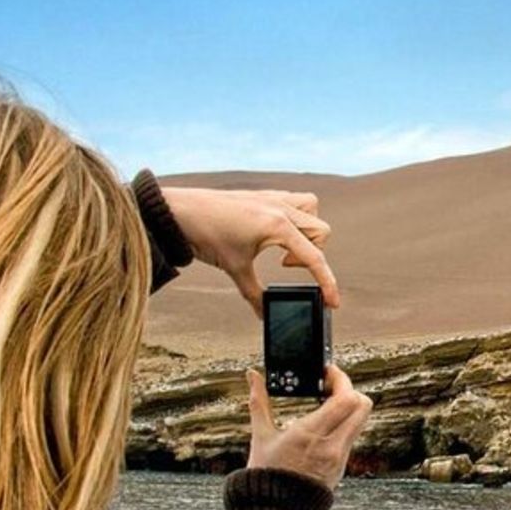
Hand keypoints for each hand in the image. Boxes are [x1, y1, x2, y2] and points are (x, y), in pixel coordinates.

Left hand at [161, 185, 339, 317]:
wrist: (177, 210)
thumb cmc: (204, 234)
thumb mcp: (234, 269)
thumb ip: (254, 295)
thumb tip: (265, 315)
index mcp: (277, 225)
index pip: (314, 257)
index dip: (327, 283)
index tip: (333, 302)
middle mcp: (281, 208)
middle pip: (321, 232)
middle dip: (312, 255)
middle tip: (285, 267)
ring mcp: (273, 198)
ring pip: (312, 210)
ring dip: (307, 231)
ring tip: (285, 246)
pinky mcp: (264, 195)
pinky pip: (294, 201)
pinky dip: (294, 218)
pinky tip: (274, 232)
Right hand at [245, 365, 372, 488]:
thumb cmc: (264, 475)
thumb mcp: (261, 436)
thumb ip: (259, 402)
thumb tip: (252, 376)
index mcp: (310, 434)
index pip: (346, 398)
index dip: (341, 379)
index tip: (328, 372)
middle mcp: (331, 445)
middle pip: (363, 405)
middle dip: (350, 390)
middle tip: (331, 386)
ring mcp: (340, 457)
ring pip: (360, 420)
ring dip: (348, 406)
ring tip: (325, 404)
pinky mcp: (342, 466)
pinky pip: (352, 436)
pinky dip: (344, 424)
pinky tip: (325, 424)